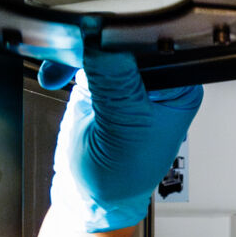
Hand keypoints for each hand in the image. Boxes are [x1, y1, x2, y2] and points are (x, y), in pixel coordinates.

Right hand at [50, 47, 202, 231]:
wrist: (88, 196)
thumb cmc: (119, 177)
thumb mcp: (121, 130)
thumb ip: (115, 85)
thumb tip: (102, 44)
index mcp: (179, 89)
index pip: (157, 48)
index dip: (128, 41)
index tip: (101, 40)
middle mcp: (158, 81)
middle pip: (129, 41)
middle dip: (99, 44)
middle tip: (76, 52)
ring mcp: (128, 79)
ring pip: (103, 44)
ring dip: (77, 51)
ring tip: (63, 70)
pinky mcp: (101, 80)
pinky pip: (82, 56)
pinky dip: (65, 61)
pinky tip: (55, 77)